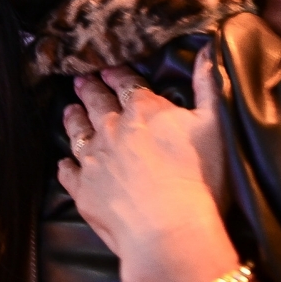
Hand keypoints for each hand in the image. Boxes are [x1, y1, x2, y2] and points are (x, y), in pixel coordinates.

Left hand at [57, 51, 236, 281]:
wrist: (170, 232)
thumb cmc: (200, 178)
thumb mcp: (215, 125)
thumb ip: (208, 85)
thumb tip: (206, 50)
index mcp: (145, 110)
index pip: (127, 83)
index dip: (117, 74)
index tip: (108, 68)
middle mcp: (112, 129)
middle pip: (97, 102)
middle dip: (90, 89)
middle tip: (81, 80)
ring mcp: (94, 159)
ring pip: (77, 131)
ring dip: (74, 118)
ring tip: (70, 110)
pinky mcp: (83, 190)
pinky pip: (68, 172)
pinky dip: (66, 164)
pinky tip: (66, 163)